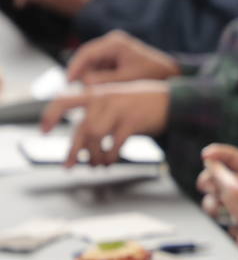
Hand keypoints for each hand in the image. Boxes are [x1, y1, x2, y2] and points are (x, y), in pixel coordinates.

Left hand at [40, 81, 169, 166]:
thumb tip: (78, 141)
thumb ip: (96, 115)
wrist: (172, 101)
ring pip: (94, 137)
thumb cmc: (141, 104)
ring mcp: (118, 109)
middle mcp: (104, 99)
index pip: (64, 101)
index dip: (50, 115)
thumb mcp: (115, 101)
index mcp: (96, 94)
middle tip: (69, 166)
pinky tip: (111, 160)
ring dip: (94, 156)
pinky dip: (110, 156)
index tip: (43, 130)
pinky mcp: (131, 121)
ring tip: (98, 164)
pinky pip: (114, 144)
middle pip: (81, 128)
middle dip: (73, 151)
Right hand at [66, 30, 179, 84]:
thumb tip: (83, 84)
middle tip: (84, 91)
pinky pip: (97, 66)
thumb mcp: (126, 79)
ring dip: (90, 77)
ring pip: (90, 63)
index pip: (87, 53)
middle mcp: (111, 41)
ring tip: (98, 91)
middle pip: (86, 58)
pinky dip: (97, 77)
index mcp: (115, 43)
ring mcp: (111, 47)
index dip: (75, 67)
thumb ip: (104, 82)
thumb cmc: (151, 75)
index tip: (68, 82)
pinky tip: (103, 88)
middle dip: (83, 74)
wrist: (168, 72)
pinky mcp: (112, 55)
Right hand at [197, 143, 237, 219]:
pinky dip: (217, 216)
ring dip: (210, 201)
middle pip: (215, 176)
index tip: (205, 155)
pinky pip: (219, 215)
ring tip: (218, 209)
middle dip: (208, 180)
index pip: (233, 158)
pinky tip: (226, 221)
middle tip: (212, 188)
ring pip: (213, 196)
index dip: (218, 153)